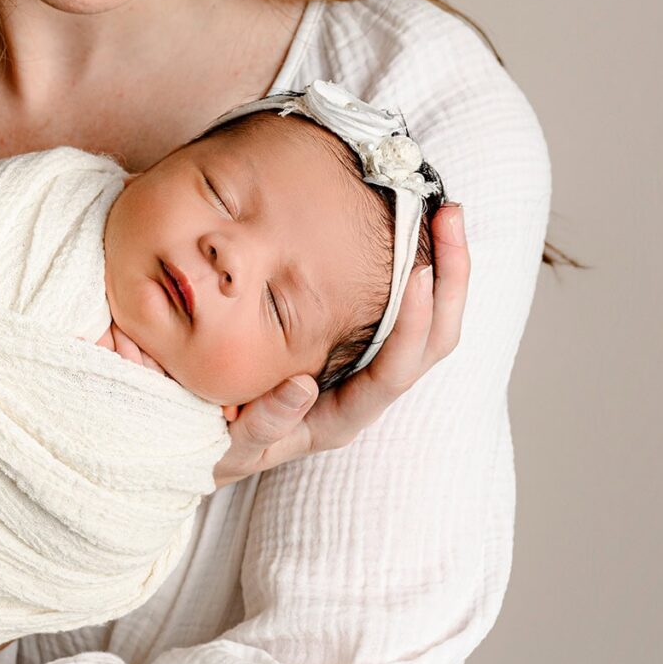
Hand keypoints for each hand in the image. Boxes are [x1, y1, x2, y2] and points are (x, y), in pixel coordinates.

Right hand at [211, 202, 470, 484]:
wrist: (210, 449)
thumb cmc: (220, 446)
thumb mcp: (236, 447)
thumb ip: (265, 424)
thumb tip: (301, 387)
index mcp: (342, 418)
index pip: (395, 372)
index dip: (413, 323)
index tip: (419, 273)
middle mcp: (363, 396)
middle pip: (433, 341)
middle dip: (452, 279)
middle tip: (449, 216)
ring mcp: (363, 371)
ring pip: (428, 323)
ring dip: (446, 268)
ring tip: (447, 214)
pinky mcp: (354, 347)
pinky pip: (402, 310)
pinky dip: (421, 269)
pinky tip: (418, 230)